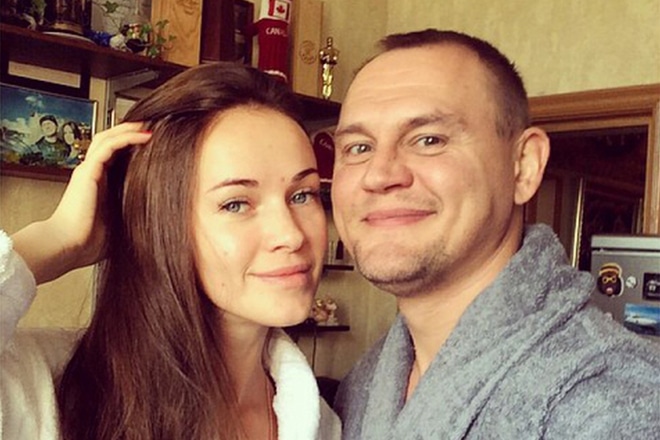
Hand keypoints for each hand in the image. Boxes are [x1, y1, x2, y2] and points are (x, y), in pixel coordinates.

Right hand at [12, 123, 151, 283]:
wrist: (68, 246)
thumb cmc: (89, 242)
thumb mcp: (119, 223)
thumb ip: (131, 213)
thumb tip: (154, 217)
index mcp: (99, 185)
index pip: (115, 156)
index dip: (131, 146)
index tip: (153, 144)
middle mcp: (92, 174)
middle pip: (109, 142)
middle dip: (129, 131)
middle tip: (151, 127)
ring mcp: (88, 170)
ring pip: (107, 138)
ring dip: (128, 129)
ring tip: (148, 126)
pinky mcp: (89, 171)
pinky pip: (109, 146)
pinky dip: (126, 137)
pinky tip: (144, 136)